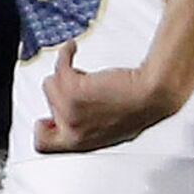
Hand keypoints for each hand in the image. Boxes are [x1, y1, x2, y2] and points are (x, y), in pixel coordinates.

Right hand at [33, 39, 193, 154]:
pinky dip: (65, 54)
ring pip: (50, 85)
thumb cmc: (139, 110)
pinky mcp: (73, 90)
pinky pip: (59, 66)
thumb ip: (85, 127)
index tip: (47, 117)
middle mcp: (72, 130)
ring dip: (66, 75)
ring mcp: (71, 111)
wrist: (152, 96)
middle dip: (59, 94)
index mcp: (79, 143)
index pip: (42, 144)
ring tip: (84, 73)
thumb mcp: (108, 129)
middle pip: (46, 106)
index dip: (42, 128)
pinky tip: (72, 50)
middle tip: (75, 87)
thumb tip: (72, 112)